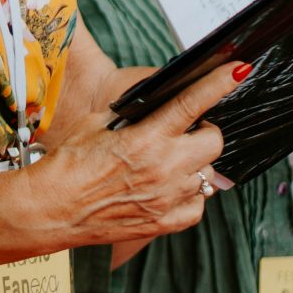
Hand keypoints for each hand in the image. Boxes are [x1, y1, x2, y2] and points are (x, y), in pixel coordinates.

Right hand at [39, 58, 240, 246]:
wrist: (52, 207)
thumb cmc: (69, 162)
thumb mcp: (98, 123)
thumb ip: (134, 114)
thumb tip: (158, 104)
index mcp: (147, 138)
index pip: (194, 104)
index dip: (220, 83)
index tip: (240, 70)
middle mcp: (164, 168)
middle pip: (214, 142)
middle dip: (204, 131)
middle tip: (185, 130)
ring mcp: (168, 198)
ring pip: (208, 174)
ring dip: (194, 163)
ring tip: (168, 162)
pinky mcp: (164, 223)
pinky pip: (197, 206)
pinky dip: (189, 194)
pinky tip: (169, 187)